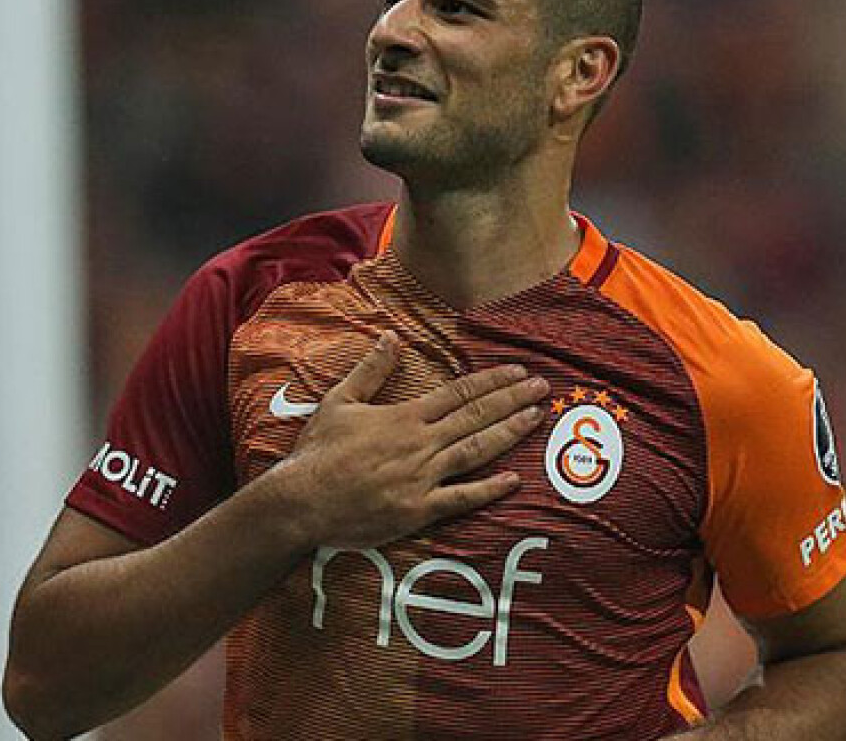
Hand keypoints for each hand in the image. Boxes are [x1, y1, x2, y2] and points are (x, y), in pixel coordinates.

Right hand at [272, 330, 548, 549]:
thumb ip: (371, 370)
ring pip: (476, 450)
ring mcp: (422, 478)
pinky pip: (461, 498)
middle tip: (543, 387)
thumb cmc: (318, 451)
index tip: (518, 370)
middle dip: (513, 400)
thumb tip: (390, 336)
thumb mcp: (340, 401)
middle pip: (476, 416)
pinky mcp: (418, 510)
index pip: (459, 393)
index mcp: (405, 416)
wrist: (301, 501)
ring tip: (537, 417)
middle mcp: (420, 444)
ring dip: (510, 433)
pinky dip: (489, 490)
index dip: (493, 381)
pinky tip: (515, 481)